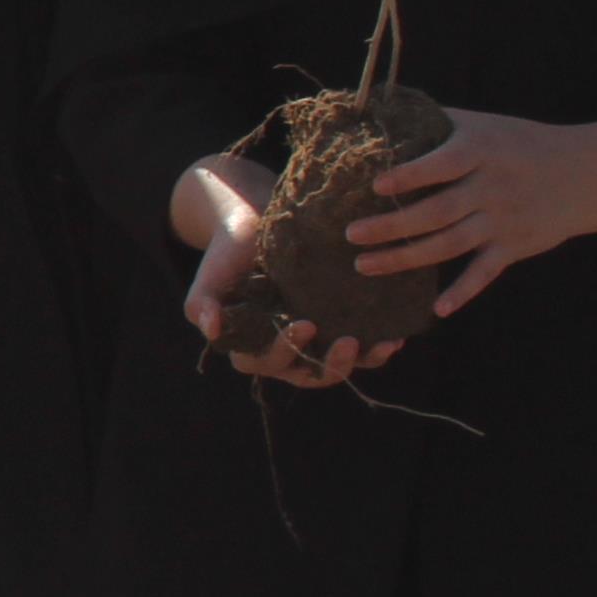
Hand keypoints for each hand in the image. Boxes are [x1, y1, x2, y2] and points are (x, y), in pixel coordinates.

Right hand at [174, 149, 373, 389]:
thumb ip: (201, 302)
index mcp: (247, 344)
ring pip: (336, 368)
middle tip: (349, 342)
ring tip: (383, 345)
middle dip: (330, 366)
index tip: (305, 323)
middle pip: (306, 375)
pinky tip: (394, 337)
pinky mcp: (335, 328)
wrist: (257, 222)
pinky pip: (358, 351)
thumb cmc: (230, 249)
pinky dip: (376, 350)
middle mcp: (281, 349)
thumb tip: (210, 331)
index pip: (263, 362)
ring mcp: (311, 343)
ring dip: (361, 363)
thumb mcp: (211, 272)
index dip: (284, 351)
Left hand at [340, 109, 596, 317]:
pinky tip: (436, 309)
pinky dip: (463, 292)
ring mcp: (502, 221)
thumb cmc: (517, 142)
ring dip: (406, 258)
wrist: (581, 174)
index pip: (443, 165)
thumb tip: (376, 110)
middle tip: (350, 234)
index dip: (411, 176)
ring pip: (450, 245)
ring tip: (363, 265)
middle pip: (437, 212)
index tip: (375, 185)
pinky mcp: (514, 247)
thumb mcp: (481, 124)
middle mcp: (490, 189)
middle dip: (392, 226)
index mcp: (479, 153)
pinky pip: (485, 273)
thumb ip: (433, 120)